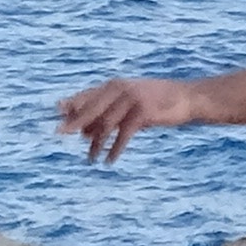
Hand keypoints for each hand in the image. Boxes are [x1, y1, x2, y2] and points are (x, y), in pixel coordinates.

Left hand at [57, 78, 196, 164]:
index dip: (73, 103)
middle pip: (92, 107)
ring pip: (106, 124)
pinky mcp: (143, 112)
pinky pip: (123, 134)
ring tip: (90, 159)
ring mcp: (131, 100)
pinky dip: (115, 149)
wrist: (188, 98)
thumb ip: (109, 115)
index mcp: (116, 85)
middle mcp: (121, 89)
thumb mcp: (130, 105)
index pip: (89, 94)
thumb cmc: (157, 103)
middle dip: (75, 121)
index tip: (57, 110)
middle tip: (58, 132)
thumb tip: (84, 133)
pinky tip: (109, 160)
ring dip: (96, 144)